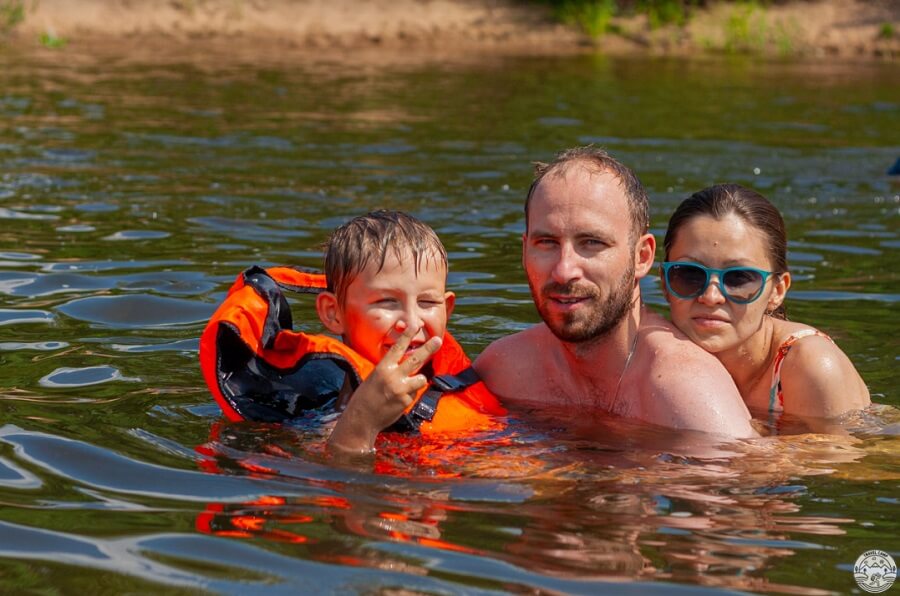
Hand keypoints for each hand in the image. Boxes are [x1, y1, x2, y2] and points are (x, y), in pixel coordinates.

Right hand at [327, 323, 441, 454]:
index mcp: (382, 368)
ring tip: (406, 386)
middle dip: (428, 349)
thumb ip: (390, 369)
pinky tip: (397, 401)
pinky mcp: (406, 401)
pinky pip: (414, 393)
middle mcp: (393, 376)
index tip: (415, 325)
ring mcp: (401, 389)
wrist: (362, 419)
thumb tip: (406, 362)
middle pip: (415, 359)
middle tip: (438, 340)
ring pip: (420, 379)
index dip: (406, 335)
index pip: (397, 348)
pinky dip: (409, 395)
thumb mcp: (375, 377)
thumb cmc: (366, 396)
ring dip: (417, 381)